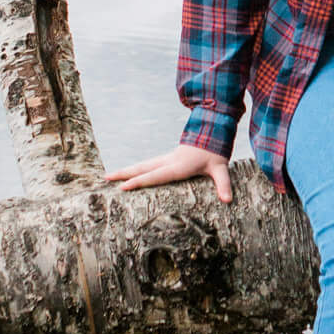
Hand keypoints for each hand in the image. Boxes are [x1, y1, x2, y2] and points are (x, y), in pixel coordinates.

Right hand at [104, 143, 233, 202]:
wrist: (212, 133)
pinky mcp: (165, 159)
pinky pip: (146, 166)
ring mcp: (165, 159)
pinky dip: (133, 170)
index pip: (156, 175)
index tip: (123, 187)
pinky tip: (125, 174)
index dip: (140, 181)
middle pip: (142, 168)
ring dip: (124, 171)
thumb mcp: (221, 169)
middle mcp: (168, 161)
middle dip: (123, 174)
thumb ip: (224, 185)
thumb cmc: (215, 153)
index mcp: (178, 166)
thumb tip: (228, 200)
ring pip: (141, 165)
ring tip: (108, 176)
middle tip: (105, 178)